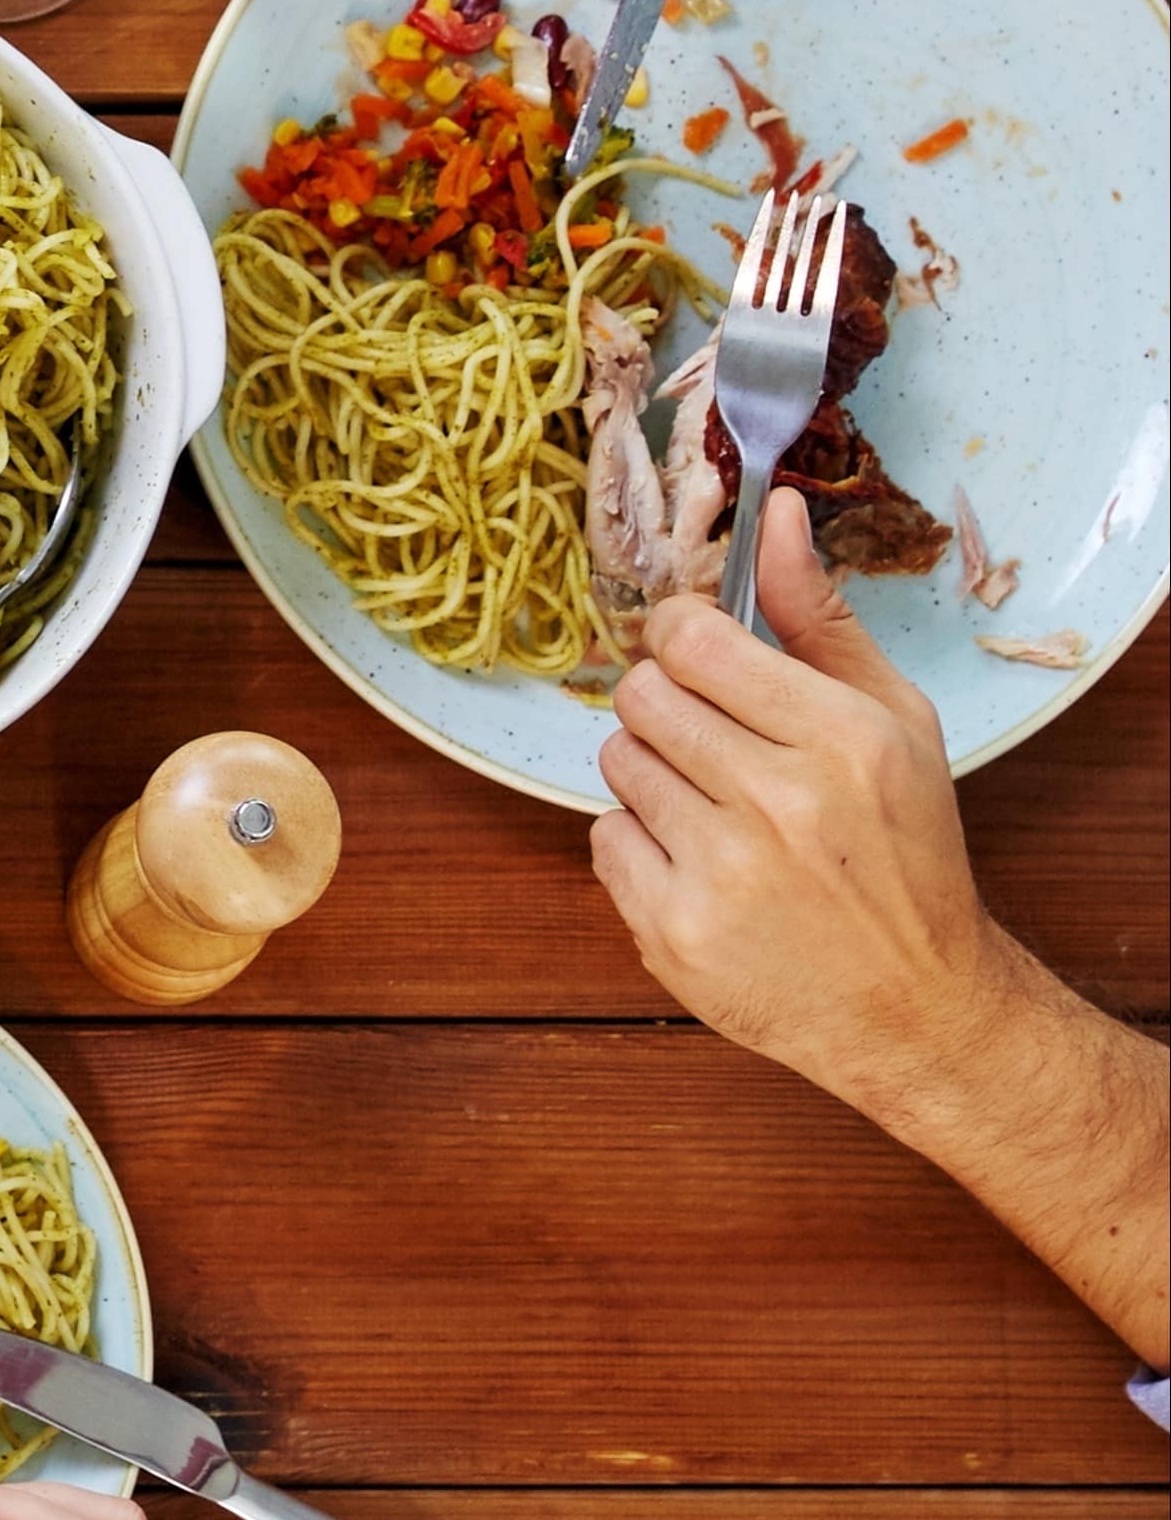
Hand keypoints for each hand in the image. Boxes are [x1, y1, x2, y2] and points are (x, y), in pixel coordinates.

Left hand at [591, 488, 1004, 1095]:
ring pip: (616, 764)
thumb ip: (820, 617)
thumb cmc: (905, 852)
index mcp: (842, 739)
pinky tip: (705, 868)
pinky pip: (604, 839)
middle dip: (670, 712)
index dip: (682, 641)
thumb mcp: (893, 723)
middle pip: (641, 696)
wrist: (915, 1005)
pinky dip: (641, 847)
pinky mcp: (672, 929)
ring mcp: (722, 870)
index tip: (702, 661)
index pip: (691, 640)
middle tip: (723, 752)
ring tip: (724, 814)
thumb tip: (773, 514)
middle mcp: (781, 801)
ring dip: (656, 779)